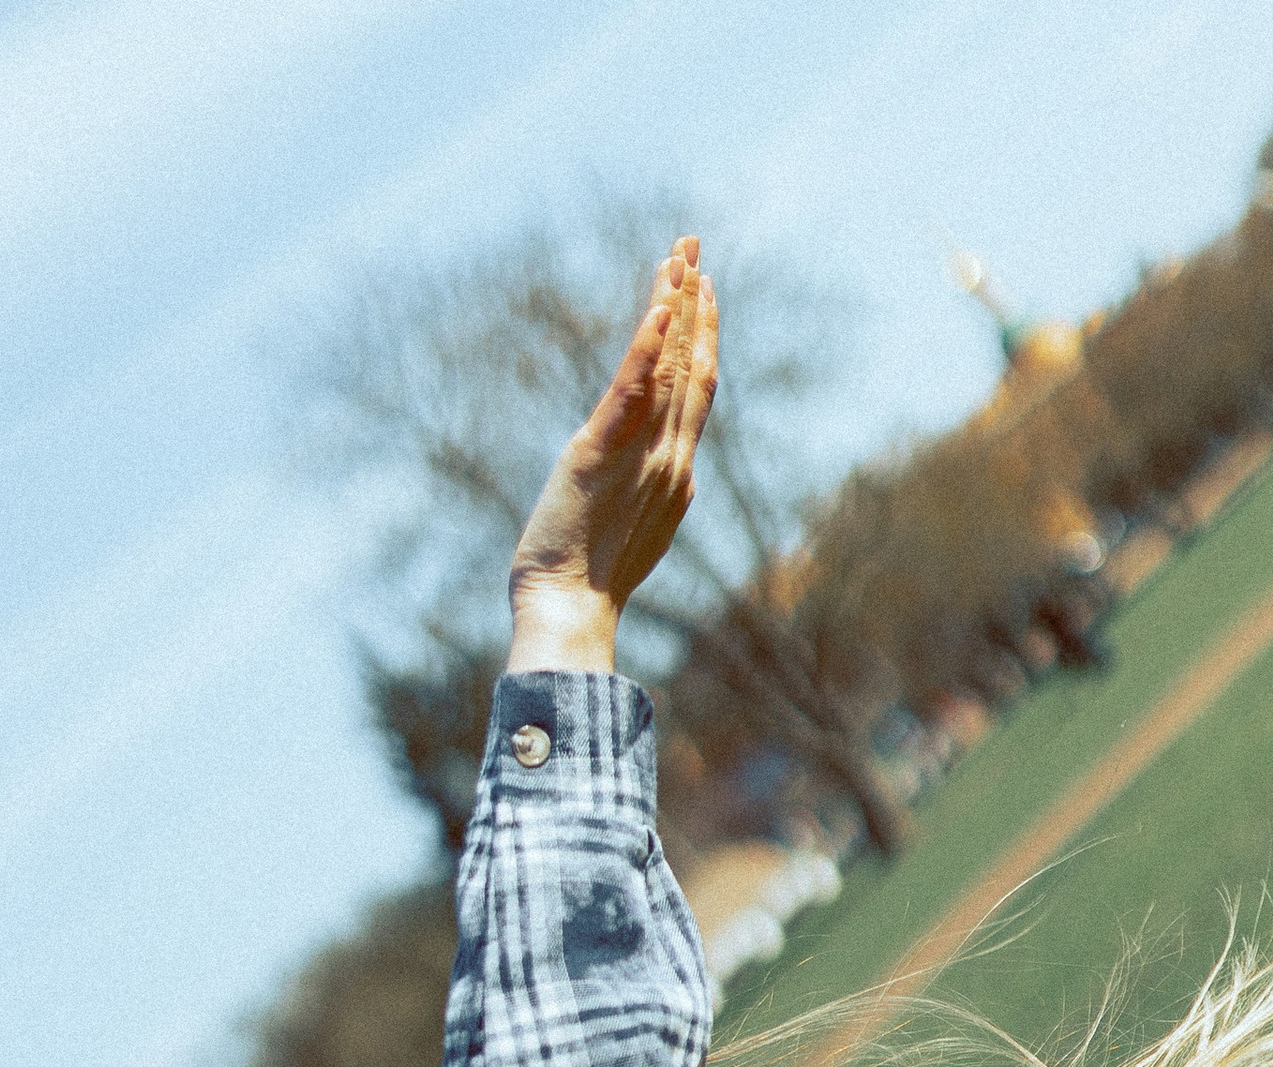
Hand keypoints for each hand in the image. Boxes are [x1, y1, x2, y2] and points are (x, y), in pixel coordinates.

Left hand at [505, 235, 718, 674]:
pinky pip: (631, 389)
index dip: (702, 339)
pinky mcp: (603, 453)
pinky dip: (648, 347)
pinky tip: (658, 306)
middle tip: (694, 250)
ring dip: (674, 307)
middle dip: (695, 305)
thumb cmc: (586, 583)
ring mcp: (643, 455)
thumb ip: (644, 489)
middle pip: (692, 367)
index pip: (697, 392)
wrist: (570, 609)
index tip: (702, 293)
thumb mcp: (627, 526)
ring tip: (679, 259)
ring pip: (669, 368)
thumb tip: (662, 479)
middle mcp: (669, 458)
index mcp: (675, 474)